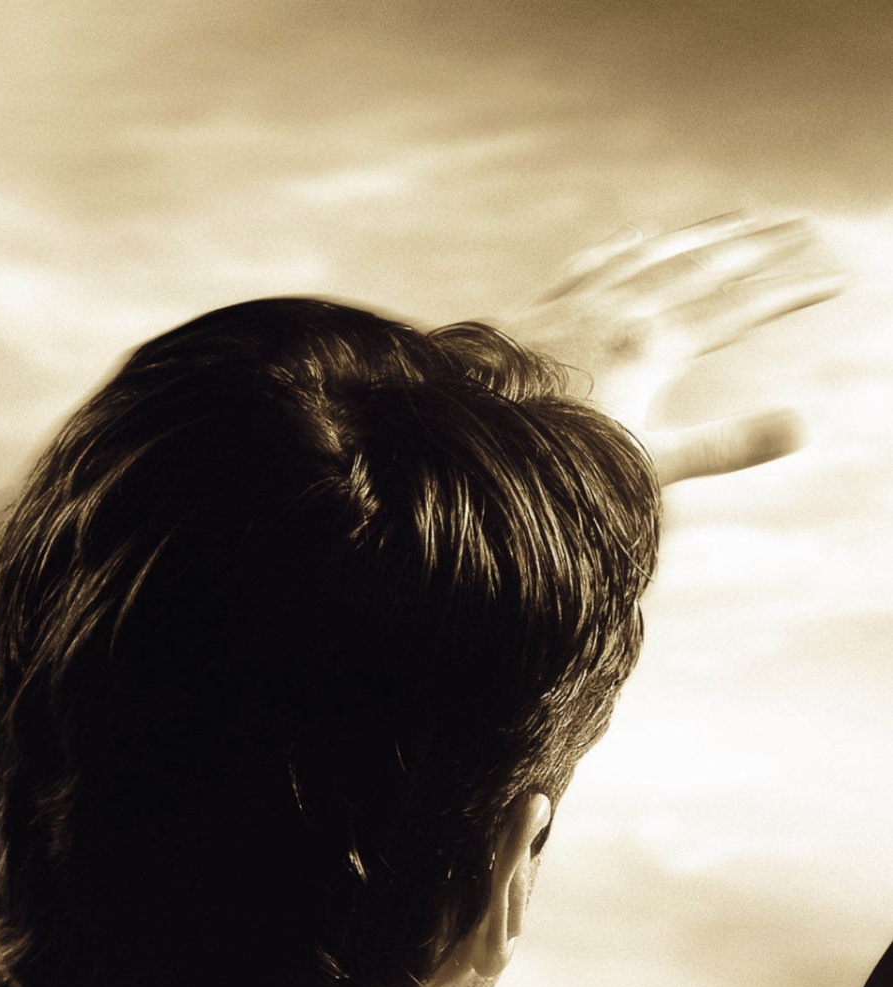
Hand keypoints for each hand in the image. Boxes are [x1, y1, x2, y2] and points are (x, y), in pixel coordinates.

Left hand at [516, 215, 841, 487]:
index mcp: (651, 348)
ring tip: (740, 215)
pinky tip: (640, 233)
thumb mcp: (648, 462)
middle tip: (799, 224)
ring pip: (654, 253)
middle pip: (703, 266)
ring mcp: (578, 304)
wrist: (464, 439)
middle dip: (757, 245)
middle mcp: (618, 311)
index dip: (787, 296)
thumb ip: (724, 445)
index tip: (830, 279)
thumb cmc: (554, 464)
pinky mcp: (541, 309)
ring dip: (702, 233)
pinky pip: (596, 262)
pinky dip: (628, 243)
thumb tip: (802, 426)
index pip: (736, 313)